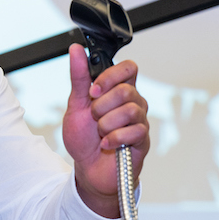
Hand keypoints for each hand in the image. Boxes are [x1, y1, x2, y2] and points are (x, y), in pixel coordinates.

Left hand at [62, 44, 150, 217]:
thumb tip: (75, 50)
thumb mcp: (75, 104)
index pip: (128, 68)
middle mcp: (132, 102)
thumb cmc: (84, 138)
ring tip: (100, 132)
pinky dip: (113, 139)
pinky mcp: (142, 139)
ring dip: (106, 124)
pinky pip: (133, 131)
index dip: (111, 76)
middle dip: (102, 106)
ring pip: (130, 110)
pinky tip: (106, 144)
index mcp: (117, 90)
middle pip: (126, 90)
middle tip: (94, 117)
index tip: (94, 90)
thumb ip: (78, 77)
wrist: (88, 169)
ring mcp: (139, 120)